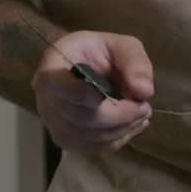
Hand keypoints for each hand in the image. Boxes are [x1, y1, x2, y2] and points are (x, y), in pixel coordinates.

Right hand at [30, 31, 154, 152]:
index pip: (60, 87)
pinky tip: (131, 126)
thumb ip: (134, 61)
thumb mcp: (119, 45)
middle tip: (144, 107)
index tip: (114, 96)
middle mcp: (46, 99)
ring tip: (142, 114)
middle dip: (118, 115)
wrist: (79, 67)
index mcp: (52, 68)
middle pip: (80, 117)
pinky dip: (117, 139)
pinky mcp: (65, 140)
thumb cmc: (96, 53)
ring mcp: (53, 123)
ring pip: (88, 136)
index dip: (85, 95)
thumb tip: (144, 92)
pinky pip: (93, 147)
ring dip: (121, 129)